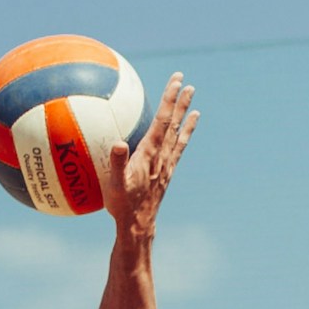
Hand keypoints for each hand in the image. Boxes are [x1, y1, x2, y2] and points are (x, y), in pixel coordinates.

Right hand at [102, 72, 197, 233]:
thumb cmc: (123, 206)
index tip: (177, 81)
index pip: (162, 121)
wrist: (138, 227)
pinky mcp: (166, 174)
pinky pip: (178, 149)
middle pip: (173, 124)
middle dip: (179, 102)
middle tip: (187, 83)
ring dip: (184, 117)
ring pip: (178, 135)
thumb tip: (119, 143)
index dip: (169, 100)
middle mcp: (162, 156)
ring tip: (192, 101)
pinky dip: (184, 136)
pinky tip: (186, 128)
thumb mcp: (115, 185)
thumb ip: (117, 164)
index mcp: (150, 154)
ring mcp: (166, 165)